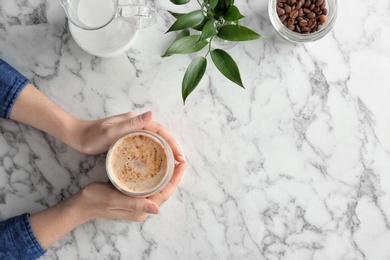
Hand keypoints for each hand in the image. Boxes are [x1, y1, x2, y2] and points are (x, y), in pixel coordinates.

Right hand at [30, 160, 186, 248]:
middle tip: (180, 159)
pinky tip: (156, 166)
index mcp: (141, 210)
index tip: (182, 163)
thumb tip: (157, 209)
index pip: (164, 193)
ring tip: (172, 160)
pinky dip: (155, 176)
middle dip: (174, 176)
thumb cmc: (96, 200)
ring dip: (166, 175)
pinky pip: (149, 187)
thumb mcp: (114, 200)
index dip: (175, 179)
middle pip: (164, 191)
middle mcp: (143, 208)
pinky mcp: (133, 197)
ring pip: (157, 188)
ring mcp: (138, 203)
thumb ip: (135, 205)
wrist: (81, 204)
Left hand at [73, 111, 184, 162]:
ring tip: (172, 163)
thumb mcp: (111, 132)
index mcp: (135, 120)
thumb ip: (131, 124)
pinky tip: (156, 161)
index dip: (172, 143)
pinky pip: (146, 143)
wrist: (76, 135)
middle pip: (160, 134)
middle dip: (172, 147)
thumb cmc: (91, 136)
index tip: (180, 157)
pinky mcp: (127, 136)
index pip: (160, 131)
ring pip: (154, 139)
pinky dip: (155, 151)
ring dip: (165, 149)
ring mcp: (131, 129)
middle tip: (180, 162)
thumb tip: (151, 114)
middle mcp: (135, 123)